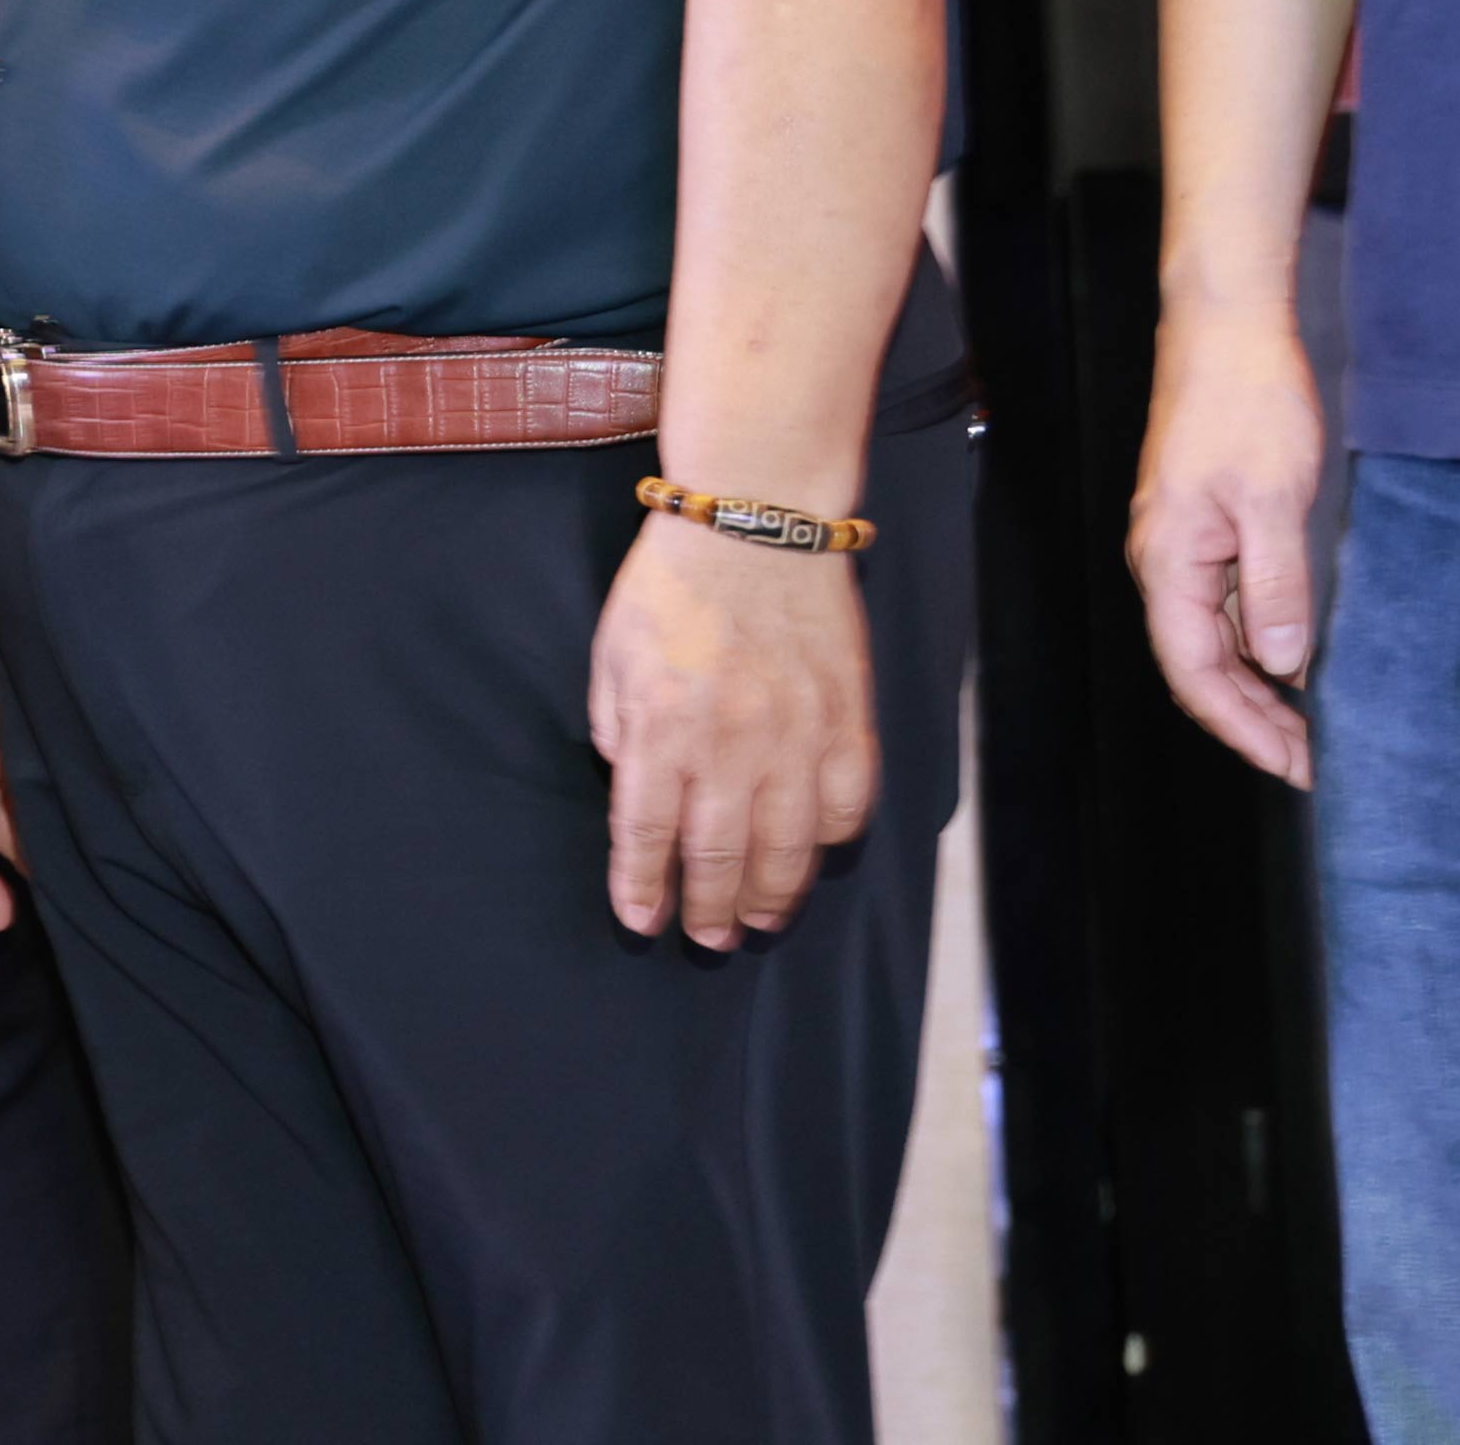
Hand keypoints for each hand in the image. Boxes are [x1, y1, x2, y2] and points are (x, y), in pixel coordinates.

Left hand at [592, 503, 878, 948]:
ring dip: (770, 897)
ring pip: (788, 850)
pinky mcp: (847, 722)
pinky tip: (812, 856)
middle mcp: (730, 743)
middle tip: (706, 937)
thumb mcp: (612, 655)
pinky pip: (847, 808)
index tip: (641, 920)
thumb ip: (616, 730)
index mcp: (661, 726)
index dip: (641, 888)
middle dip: (706, 910)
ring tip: (756, 920)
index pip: (646, 834)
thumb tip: (634, 789)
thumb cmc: (673, 585)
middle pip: (718, 857)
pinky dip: (830, 842)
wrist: (756, 521)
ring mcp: (796, 737)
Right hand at [1129, 295, 1325, 786]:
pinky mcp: (1202, 528)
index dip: (1243, 729)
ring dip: (1256, 690)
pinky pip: (1221, 607)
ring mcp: (1180, 546)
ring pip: (1209, 641)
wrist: (1225, 329)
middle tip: (1313, 765)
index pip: (1195, 673)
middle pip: (1197, 667)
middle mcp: (1163, 562)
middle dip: (1251, 722)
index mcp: (1169, 561)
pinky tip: (1293, 660)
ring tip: (1309, 730)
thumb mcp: (1272, 497)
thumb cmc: (1245, 402)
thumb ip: (1275, 583)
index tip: (1293, 768)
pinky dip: (1256, 646)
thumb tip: (1284, 663)